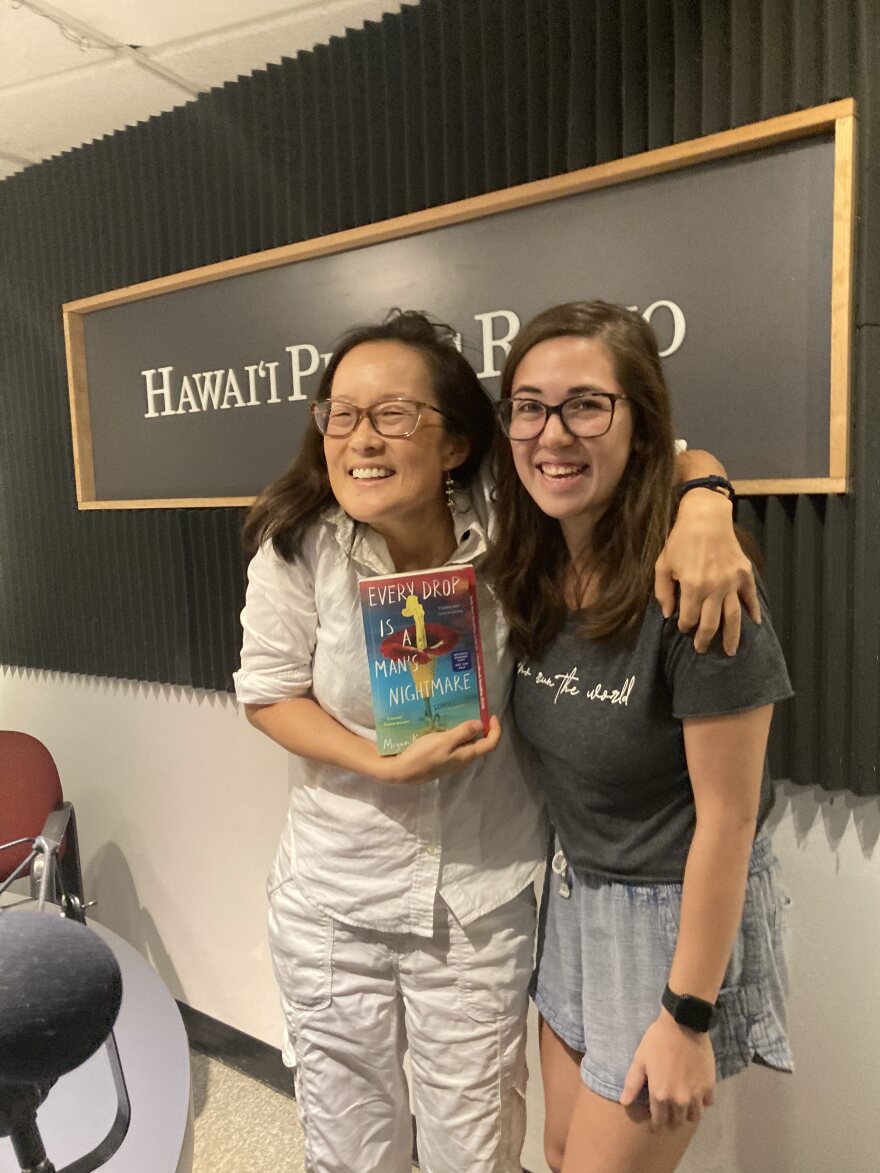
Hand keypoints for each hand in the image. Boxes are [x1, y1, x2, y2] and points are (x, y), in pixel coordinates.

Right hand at [377, 716, 500, 784]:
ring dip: (467, 730)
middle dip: (481, 727)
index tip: (491, 715)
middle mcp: (462, 759)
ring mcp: (451, 760)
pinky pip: (454, 745)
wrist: (402, 771)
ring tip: (459, 714)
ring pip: (466, 744)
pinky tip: (445, 725)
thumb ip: (463, 733)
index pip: (490, 744)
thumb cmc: (423, 755)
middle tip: (474, 711)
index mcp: (466, 756)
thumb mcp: (444, 741)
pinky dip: (455, 734)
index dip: (495, 730)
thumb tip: (481, 725)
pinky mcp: (441, 758)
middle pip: (479, 744)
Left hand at [620, 1012, 715, 1130]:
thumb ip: (632, 1084)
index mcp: (660, 1095)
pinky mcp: (709, 1087)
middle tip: (668, 1115)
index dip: (656, 1124)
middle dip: (671, 1121)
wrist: (683, 1025)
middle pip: (677, 1122)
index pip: (659, 1121)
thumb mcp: (640, 1060)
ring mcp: (696, 1095)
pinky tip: (695, 1092)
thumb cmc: (657, 1041)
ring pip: (694, 1117)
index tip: (656, 1123)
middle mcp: (679, 1100)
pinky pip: (707, 1103)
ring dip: (687, 1114)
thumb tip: (624, 1102)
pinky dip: (702, 1102)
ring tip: (683, 1106)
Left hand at [655, 489, 759, 654]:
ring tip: (730, 651)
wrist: (706, 518)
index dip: (685, 626)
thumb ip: (663, 591)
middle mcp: (714, 588)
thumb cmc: (680, 541)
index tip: (683, 628)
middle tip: (701, 649)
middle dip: (704, 639)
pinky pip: (750, 598)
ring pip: (733, 618)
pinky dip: (754, 612)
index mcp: (693, 587)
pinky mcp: (744, 575)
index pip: (689, 618)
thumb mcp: (663, 564)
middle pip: (711, 624)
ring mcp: (732, 582)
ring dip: (731, 637)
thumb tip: (668, 613)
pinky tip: (754, 625)